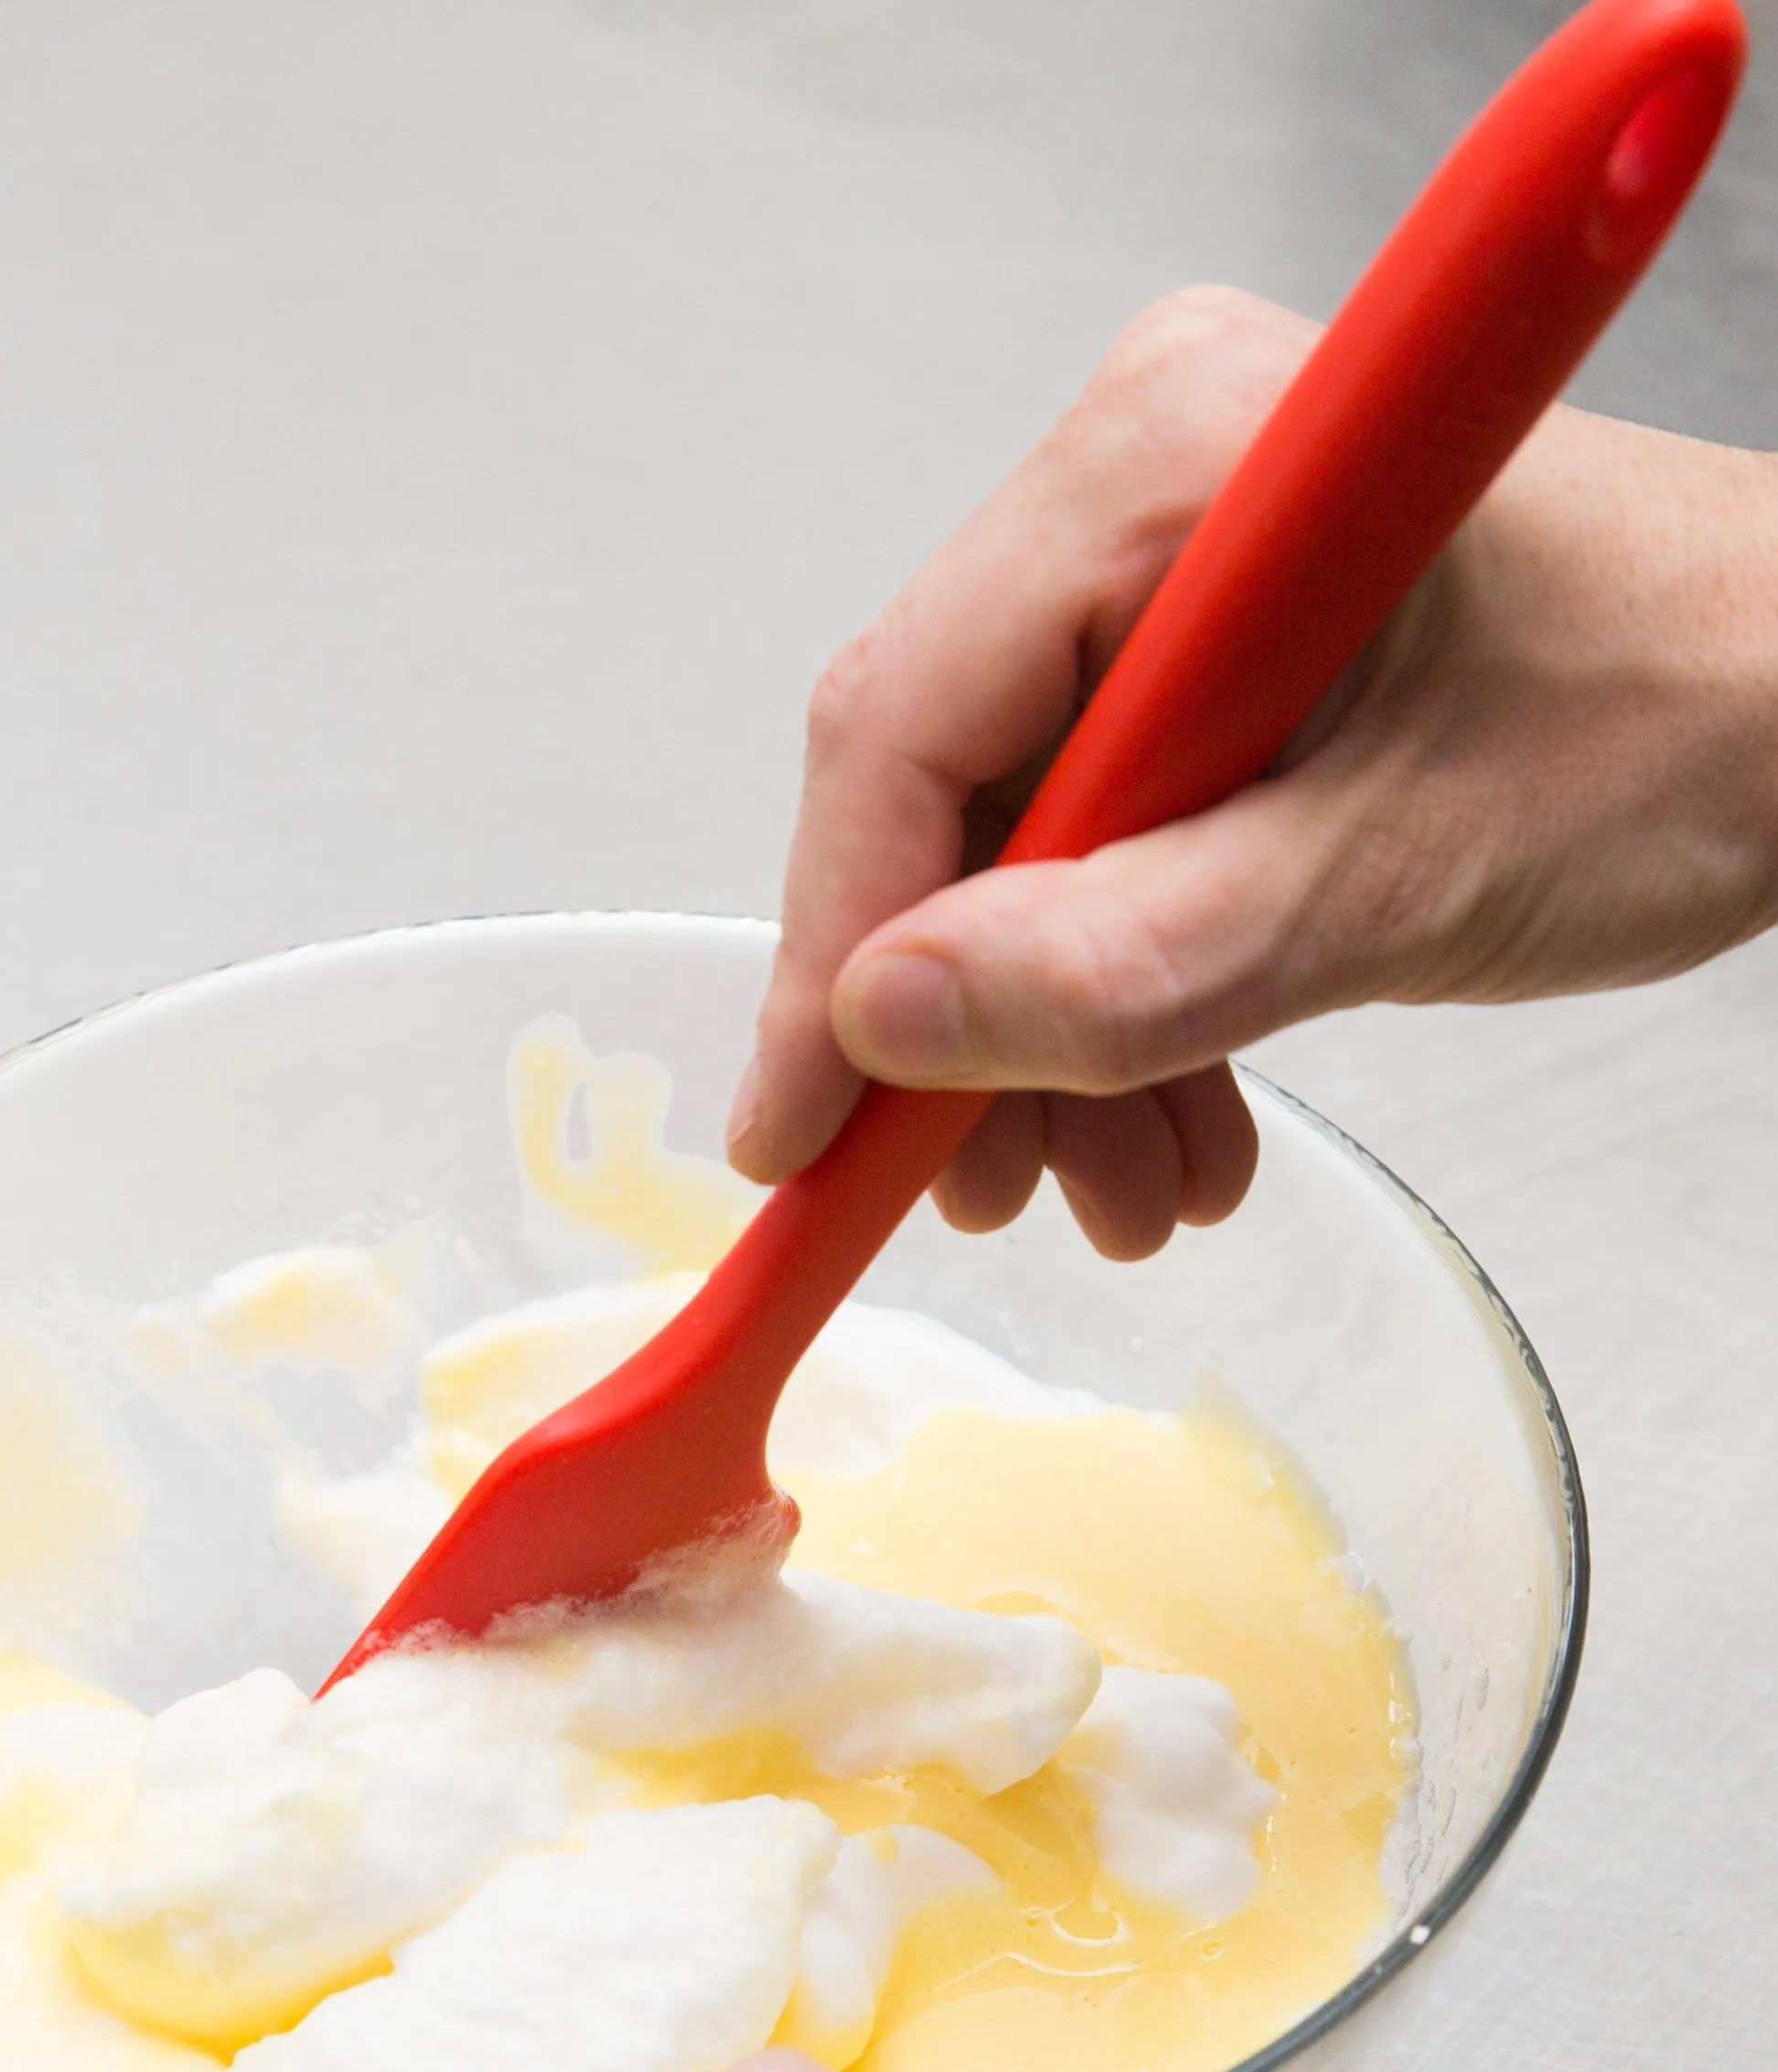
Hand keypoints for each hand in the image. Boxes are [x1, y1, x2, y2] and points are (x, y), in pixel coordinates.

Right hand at [727, 286, 1777, 1255]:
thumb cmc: (1689, 723)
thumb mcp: (1401, 879)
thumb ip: (1136, 963)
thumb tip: (883, 1022)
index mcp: (1166, 460)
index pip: (903, 724)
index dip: (832, 953)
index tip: (797, 1138)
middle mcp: (1135, 480)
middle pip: (941, 788)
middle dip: (968, 1021)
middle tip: (998, 1197)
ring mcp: (1162, 559)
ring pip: (1011, 833)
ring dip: (1055, 1033)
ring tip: (1129, 1183)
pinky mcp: (1200, 643)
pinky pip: (1097, 830)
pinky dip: (1126, 986)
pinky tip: (1178, 1108)